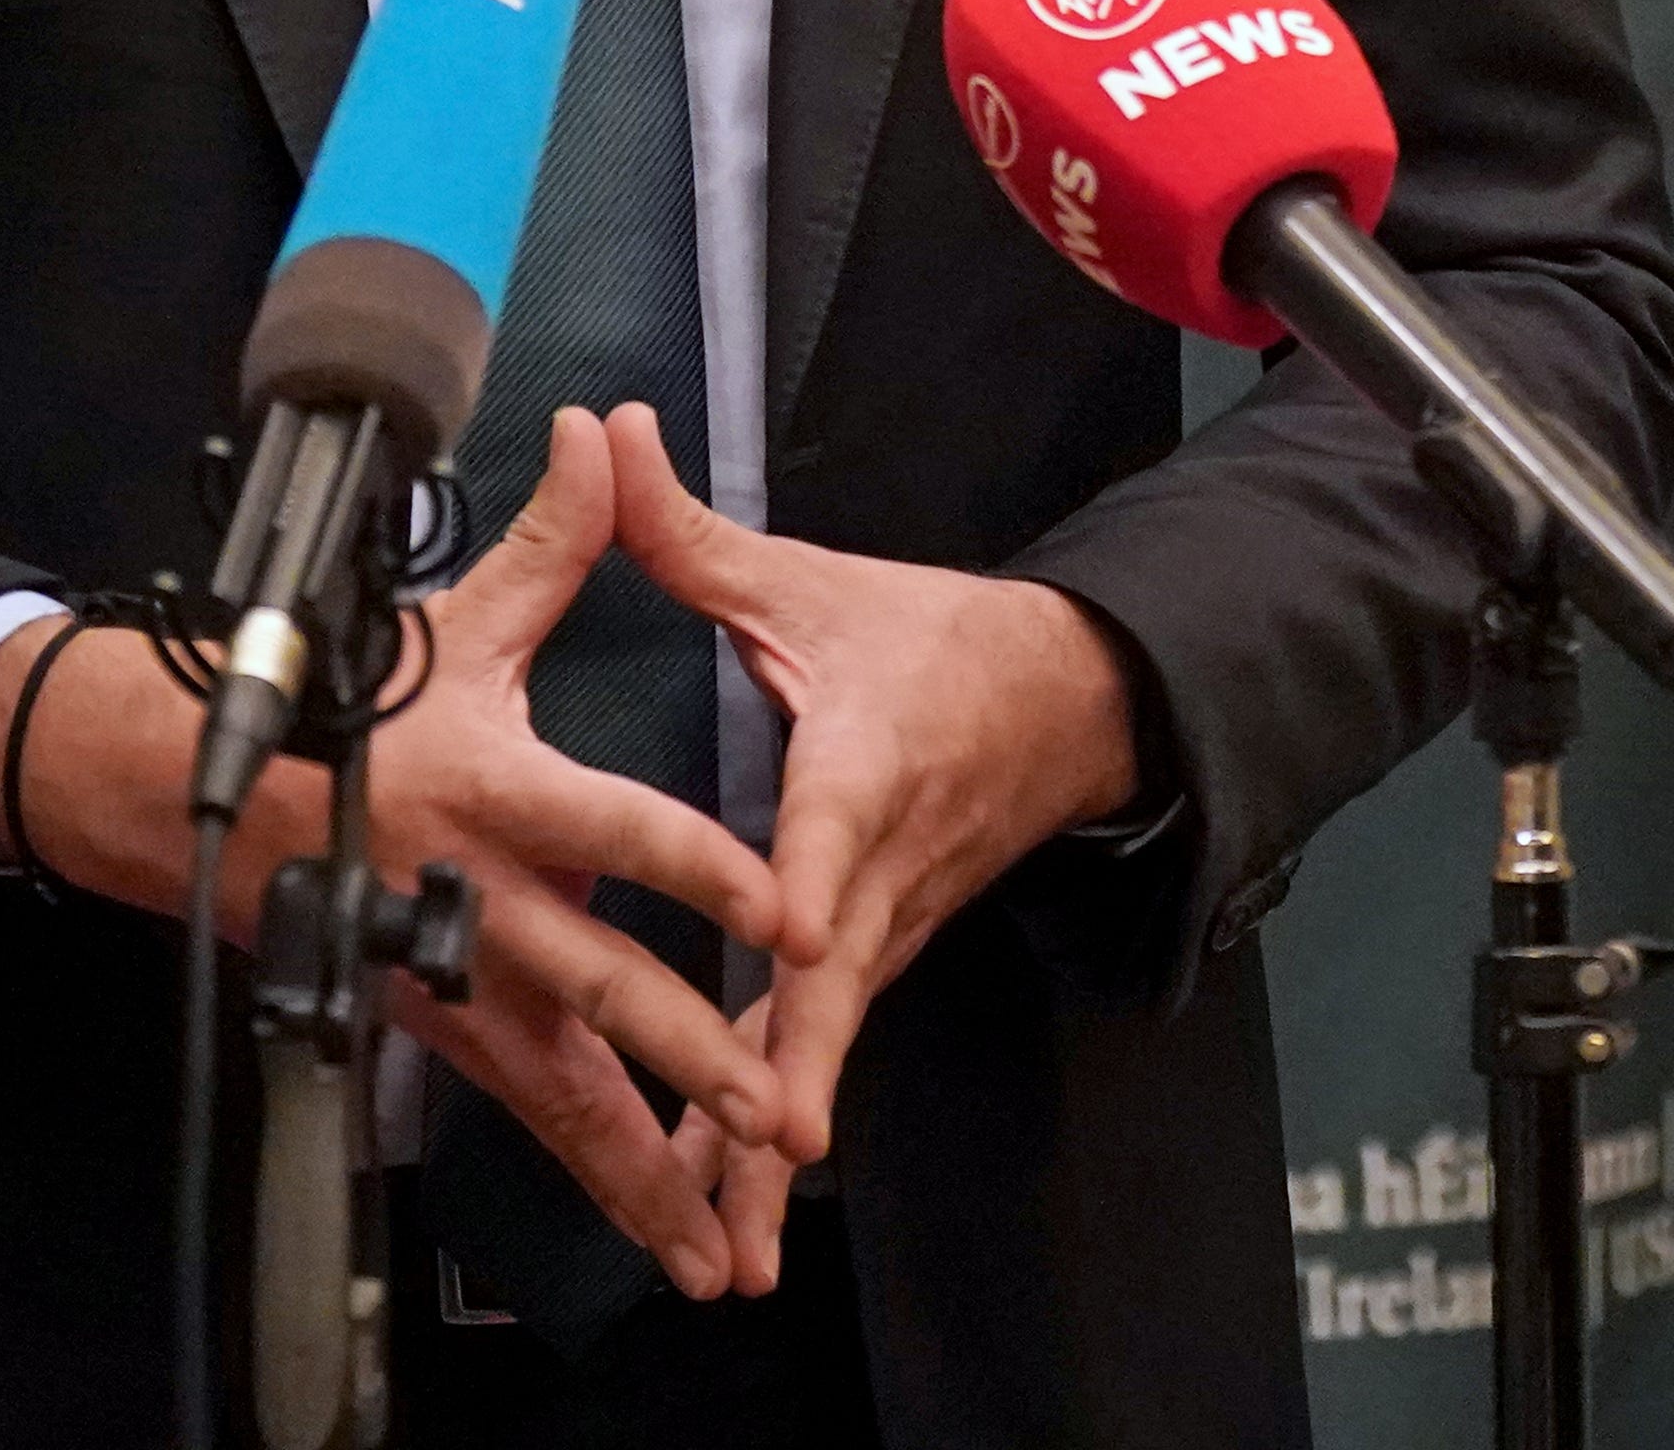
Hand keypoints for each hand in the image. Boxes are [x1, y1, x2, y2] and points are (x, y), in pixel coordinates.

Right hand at [0, 411, 792, 1289]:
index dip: (699, 867)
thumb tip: (607, 434)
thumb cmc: (346, 706)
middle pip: (598, 991)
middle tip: (773, 1103)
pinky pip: (536, 1117)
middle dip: (688, 1056)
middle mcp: (475, 902)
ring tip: (720, 1236)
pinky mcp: (445, 1032)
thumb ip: (557, 541)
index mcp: (494, 792)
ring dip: (643, 1165)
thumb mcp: (453, 620)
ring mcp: (455, 984)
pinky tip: (668, 1234)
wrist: (200, 797)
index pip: (616, 828)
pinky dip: (603, 1179)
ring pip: (561, 1091)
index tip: (783, 908)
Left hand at [599, 403, 1140, 1209]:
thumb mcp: (808, 582)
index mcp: (862, 765)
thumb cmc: (931, 642)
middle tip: (769, 1149)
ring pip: (826, 1040)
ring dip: (778, 1139)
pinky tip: (740, 1209)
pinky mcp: (880, 958)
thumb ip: (684, 531)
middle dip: (797, 1070)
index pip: (837, 828)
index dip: (814, 881)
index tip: (797, 935)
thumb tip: (603, 434)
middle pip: (834, 980)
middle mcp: (879, 866)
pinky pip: (821, 1048)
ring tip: (737, 1240)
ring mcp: (887, 926)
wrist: (1071, 703)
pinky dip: (780, 1132)